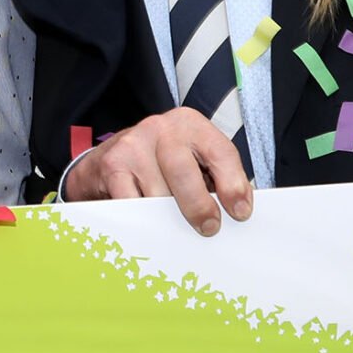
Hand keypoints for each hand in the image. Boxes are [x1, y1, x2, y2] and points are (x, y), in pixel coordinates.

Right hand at [61, 107, 251, 235]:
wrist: (112, 157)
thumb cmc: (161, 162)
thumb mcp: (193, 159)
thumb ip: (216, 178)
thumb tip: (239, 209)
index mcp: (190, 124)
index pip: (220, 152)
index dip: (234, 185)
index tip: (240, 212)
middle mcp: (161, 128)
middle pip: (185, 172)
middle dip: (199, 206)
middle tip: (209, 228)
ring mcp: (134, 145)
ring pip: (157, 193)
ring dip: (168, 217)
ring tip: (174, 227)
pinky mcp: (112, 164)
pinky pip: (132, 203)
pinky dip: (143, 220)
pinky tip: (150, 225)